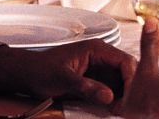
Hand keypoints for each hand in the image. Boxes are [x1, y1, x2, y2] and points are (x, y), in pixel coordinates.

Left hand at [0, 39, 135, 107]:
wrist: (26, 74)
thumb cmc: (41, 71)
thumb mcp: (63, 80)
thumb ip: (86, 87)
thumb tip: (109, 97)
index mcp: (97, 49)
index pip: (124, 60)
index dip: (132, 78)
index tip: (132, 97)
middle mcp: (102, 56)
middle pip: (126, 70)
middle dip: (130, 88)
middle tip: (129, 107)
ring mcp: (99, 67)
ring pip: (121, 80)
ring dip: (124, 94)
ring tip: (123, 110)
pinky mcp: (96, 78)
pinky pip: (111, 87)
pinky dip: (115, 98)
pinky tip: (115, 109)